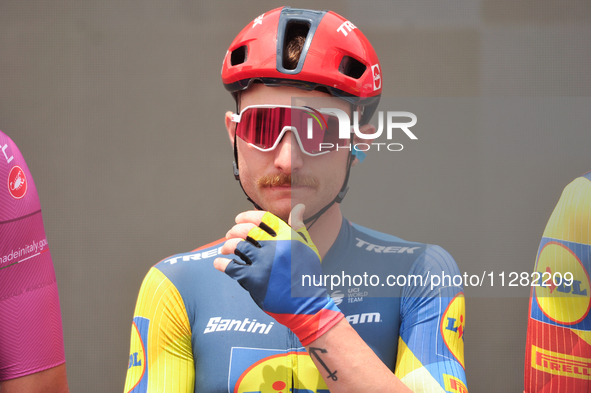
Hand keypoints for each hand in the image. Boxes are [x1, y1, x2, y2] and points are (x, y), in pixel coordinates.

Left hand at [214, 204, 342, 345]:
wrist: (307, 306)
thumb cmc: (307, 276)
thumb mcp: (307, 247)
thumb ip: (298, 226)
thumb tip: (298, 206)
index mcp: (288, 237)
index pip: (263, 218)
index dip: (247, 216)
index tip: (238, 219)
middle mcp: (275, 247)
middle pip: (246, 230)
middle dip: (234, 230)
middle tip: (230, 234)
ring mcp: (264, 263)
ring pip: (237, 246)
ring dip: (227, 245)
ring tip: (224, 249)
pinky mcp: (254, 280)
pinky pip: (231, 267)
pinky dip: (222, 264)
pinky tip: (219, 263)